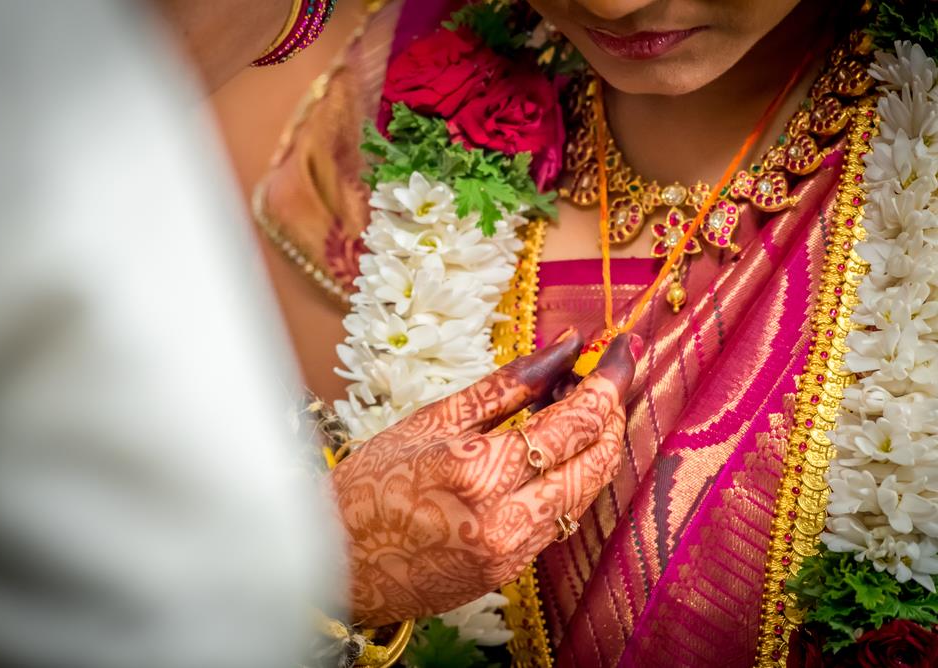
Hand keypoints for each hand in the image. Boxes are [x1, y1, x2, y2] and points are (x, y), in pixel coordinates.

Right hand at [331, 331, 640, 625]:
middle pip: (596, 458)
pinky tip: (556, 450)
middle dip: (613, 410)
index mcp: (476, 471)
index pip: (572, 421)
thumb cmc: (369, 487)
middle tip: (609, 374)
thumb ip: (505, 386)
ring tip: (579, 405)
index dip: (608, 381)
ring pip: (589, 490)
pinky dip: (573, 477)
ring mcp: (511, 551)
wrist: (335, 565)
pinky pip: (563, 517)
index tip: (622, 350)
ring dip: (598, 444)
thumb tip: (564, 349)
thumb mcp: (430, 421)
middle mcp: (503, 518)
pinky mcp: (511, 572)